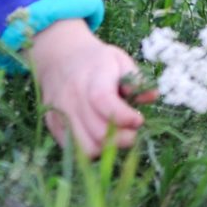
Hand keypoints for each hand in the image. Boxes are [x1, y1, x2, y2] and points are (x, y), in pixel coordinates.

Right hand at [27, 20, 157, 158]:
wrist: (59, 56)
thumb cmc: (95, 60)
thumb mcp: (119, 60)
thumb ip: (136, 79)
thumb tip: (152, 96)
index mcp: (91, 76)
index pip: (104, 102)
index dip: (125, 117)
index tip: (139, 119)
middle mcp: (72, 96)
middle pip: (98, 131)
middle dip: (123, 138)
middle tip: (132, 132)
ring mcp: (60, 112)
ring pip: (86, 147)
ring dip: (106, 148)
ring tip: (115, 136)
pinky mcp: (53, 124)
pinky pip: (73, 149)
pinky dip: (90, 148)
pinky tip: (99, 136)